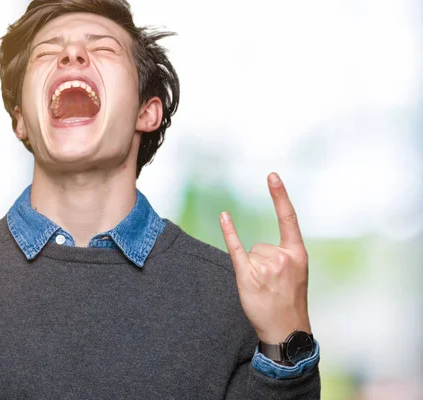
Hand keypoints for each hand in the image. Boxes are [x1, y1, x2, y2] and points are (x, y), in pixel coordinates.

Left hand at [219, 172, 310, 343]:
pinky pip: (236, 248)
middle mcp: (283, 257)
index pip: (288, 218)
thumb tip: (256, 247)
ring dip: (253, 270)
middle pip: (261, 246)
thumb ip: (282, 255)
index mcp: (298, 254)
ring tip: (264, 290)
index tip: (272, 176)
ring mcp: (266, 266)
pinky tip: (224, 216)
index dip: (280, 196)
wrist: (287, 330)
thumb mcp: (297, 274)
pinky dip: (229, 232)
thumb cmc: (289, 302)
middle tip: (272, 286)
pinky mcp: (248, 275)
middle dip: (262, 264)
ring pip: (250, 254)